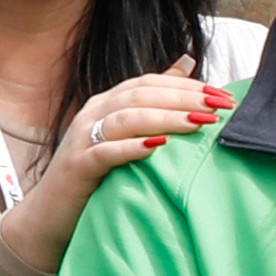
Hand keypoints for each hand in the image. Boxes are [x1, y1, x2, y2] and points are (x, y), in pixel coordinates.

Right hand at [9, 57, 230, 257]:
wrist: (51, 214)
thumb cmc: (97, 174)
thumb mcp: (126, 134)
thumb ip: (154, 100)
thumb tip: (187, 61)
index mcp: (108, 102)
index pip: (151, 83)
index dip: (188, 86)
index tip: (224, 96)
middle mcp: (94, 113)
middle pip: (141, 95)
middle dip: (183, 98)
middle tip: (218, 107)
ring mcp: (82, 138)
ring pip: (126, 118)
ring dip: (164, 118)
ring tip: (197, 122)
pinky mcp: (77, 166)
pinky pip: (104, 152)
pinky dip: (130, 147)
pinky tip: (155, 147)